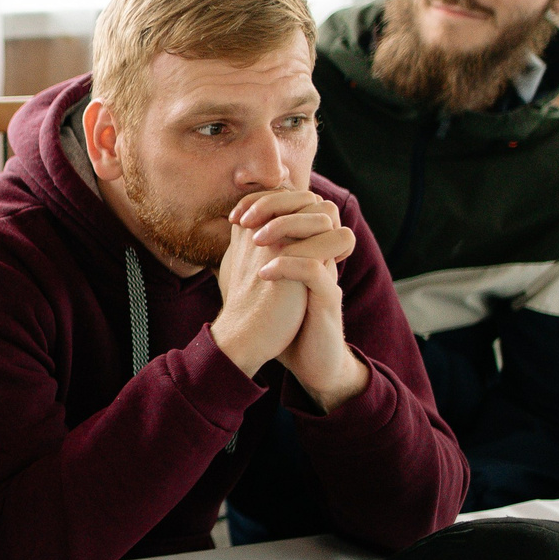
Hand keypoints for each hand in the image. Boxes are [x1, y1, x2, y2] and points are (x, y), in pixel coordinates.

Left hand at [229, 189, 366, 409]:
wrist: (308, 361)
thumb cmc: (284, 322)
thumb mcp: (264, 281)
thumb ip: (253, 253)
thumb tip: (229, 228)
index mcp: (308, 246)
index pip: (298, 201)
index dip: (269, 198)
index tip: (236, 214)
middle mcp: (322, 254)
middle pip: (315, 204)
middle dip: (277, 204)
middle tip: (245, 220)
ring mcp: (329, 273)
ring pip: (326, 227)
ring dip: (286, 227)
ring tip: (255, 241)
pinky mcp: (329, 298)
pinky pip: (316, 270)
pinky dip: (288, 266)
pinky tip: (263, 274)